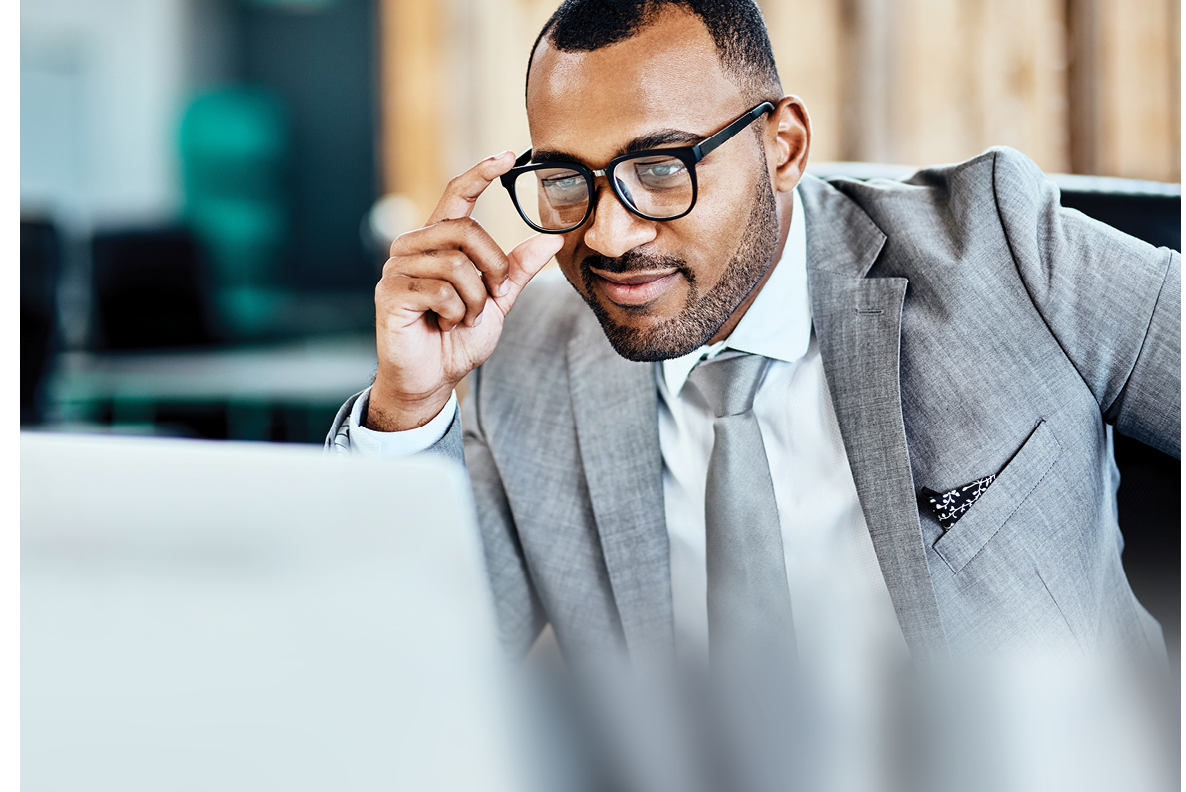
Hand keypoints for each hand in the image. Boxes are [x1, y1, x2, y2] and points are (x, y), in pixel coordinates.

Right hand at [369, 151, 564, 431]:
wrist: (432, 379)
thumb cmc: (457, 338)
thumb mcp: (497, 300)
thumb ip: (517, 269)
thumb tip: (552, 239)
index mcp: (438, 241)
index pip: (456, 195)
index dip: (480, 173)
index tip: (507, 156)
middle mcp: (413, 246)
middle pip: (466, 231)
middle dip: (492, 268)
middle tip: (492, 298)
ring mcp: (398, 268)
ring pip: (456, 264)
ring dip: (474, 300)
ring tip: (462, 318)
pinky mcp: (391, 292)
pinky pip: (441, 290)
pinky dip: (455, 312)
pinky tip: (444, 324)